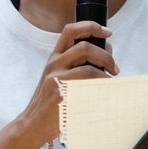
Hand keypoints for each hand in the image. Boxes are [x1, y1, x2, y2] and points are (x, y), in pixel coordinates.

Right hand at [15, 21, 117, 146]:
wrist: (33, 121)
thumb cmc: (51, 100)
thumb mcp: (58, 76)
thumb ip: (77, 64)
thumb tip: (106, 55)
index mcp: (55, 57)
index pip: (71, 31)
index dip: (91, 27)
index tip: (108, 32)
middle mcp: (54, 64)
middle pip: (84, 47)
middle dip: (106, 56)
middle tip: (114, 68)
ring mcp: (56, 78)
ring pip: (88, 68)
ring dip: (105, 73)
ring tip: (111, 82)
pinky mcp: (61, 94)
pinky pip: (87, 87)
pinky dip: (100, 88)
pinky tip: (103, 93)